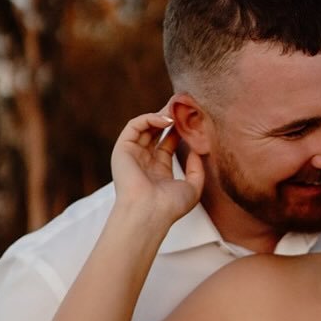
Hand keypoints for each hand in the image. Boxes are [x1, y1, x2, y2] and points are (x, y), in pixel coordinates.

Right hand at [110, 111, 204, 231]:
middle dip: (170, 118)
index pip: (169, 143)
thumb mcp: (193, 188)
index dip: (180, 130)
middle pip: (157, 132)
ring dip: (161, 115)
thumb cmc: (170, 206)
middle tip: (183, 107)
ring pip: (146, 126)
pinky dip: (150, 118)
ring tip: (176, 109)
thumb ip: (196, 168)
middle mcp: (145, 161)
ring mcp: (133, 155)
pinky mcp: (123, 149)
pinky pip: (134, 126)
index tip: (192, 120)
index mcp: (159, 171)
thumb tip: (198, 150)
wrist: (149, 213)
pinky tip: (166, 120)